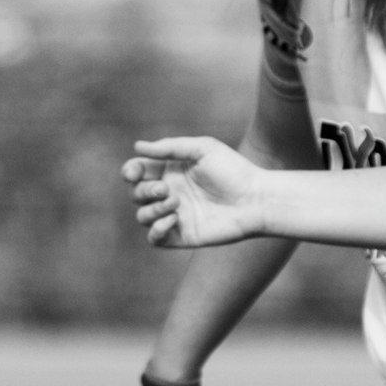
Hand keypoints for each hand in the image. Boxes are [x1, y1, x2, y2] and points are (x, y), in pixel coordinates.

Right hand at [123, 136, 267, 249]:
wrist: (255, 200)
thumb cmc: (233, 170)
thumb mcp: (202, 149)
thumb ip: (170, 147)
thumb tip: (137, 147)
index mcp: (171, 171)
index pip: (137, 172)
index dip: (130, 172)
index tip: (133, 173)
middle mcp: (169, 193)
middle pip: (136, 194)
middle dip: (143, 191)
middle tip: (165, 189)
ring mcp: (174, 215)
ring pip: (142, 216)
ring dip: (152, 209)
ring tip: (175, 202)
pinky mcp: (181, 236)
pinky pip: (154, 238)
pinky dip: (156, 230)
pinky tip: (173, 219)